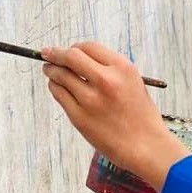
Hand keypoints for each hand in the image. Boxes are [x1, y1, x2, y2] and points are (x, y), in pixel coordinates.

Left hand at [42, 42, 189, 191]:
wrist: (144, 145)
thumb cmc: (140, 115)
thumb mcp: (133, 82)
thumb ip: (110, 69)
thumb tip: (81, 60)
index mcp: (122, 68)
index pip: (89, 47)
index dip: (74, 47)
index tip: (67, 50)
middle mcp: (105, 80)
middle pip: (71, 56)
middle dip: (55, 53)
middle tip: (47, 53)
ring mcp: (90, 99)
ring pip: (60, 75)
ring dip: (52, 70)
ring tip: (49, 70)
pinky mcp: (79, 116)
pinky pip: (58, 94)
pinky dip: (55, 87)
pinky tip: (56, 86)